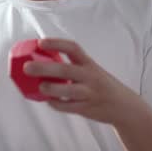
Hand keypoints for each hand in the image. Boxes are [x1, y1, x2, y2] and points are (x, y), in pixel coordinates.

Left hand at [24, 38, 141, 124]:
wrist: (124, 106)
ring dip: (52, 89)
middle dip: (45, 68)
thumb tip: (41, 64)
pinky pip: (69, 107)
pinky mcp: (87, 108)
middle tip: (27, 67)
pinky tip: (48, 101)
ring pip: (69, 91)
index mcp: (89, 64)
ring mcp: (89, 93)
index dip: (56, 43)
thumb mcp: (91, 71)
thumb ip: (72, 67)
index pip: (73, 48)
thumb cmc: (101, 85)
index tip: (41, 42)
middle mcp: (90, 76)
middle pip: (66, 70)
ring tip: (40, 87)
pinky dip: (57, 104)